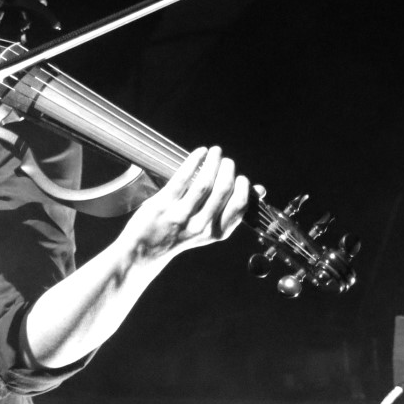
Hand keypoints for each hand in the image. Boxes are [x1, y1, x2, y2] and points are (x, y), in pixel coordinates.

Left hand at [122, 146, 249, 260]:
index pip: (239, 207)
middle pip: (223, 191)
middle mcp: (201, 226)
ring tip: (215, 152)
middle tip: (226, 160)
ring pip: (204, 183)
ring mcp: (181, 215)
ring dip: (213, 162)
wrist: (145, 251)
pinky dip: (194, 161)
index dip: (243, 189)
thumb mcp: (206, 229)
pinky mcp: (163, 204)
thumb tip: (258, 189)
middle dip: (228, 170)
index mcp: (215, 233)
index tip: (241, 177)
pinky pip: (183, 178)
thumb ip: (227, 210)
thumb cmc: (178, 235)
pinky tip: (200, 152)